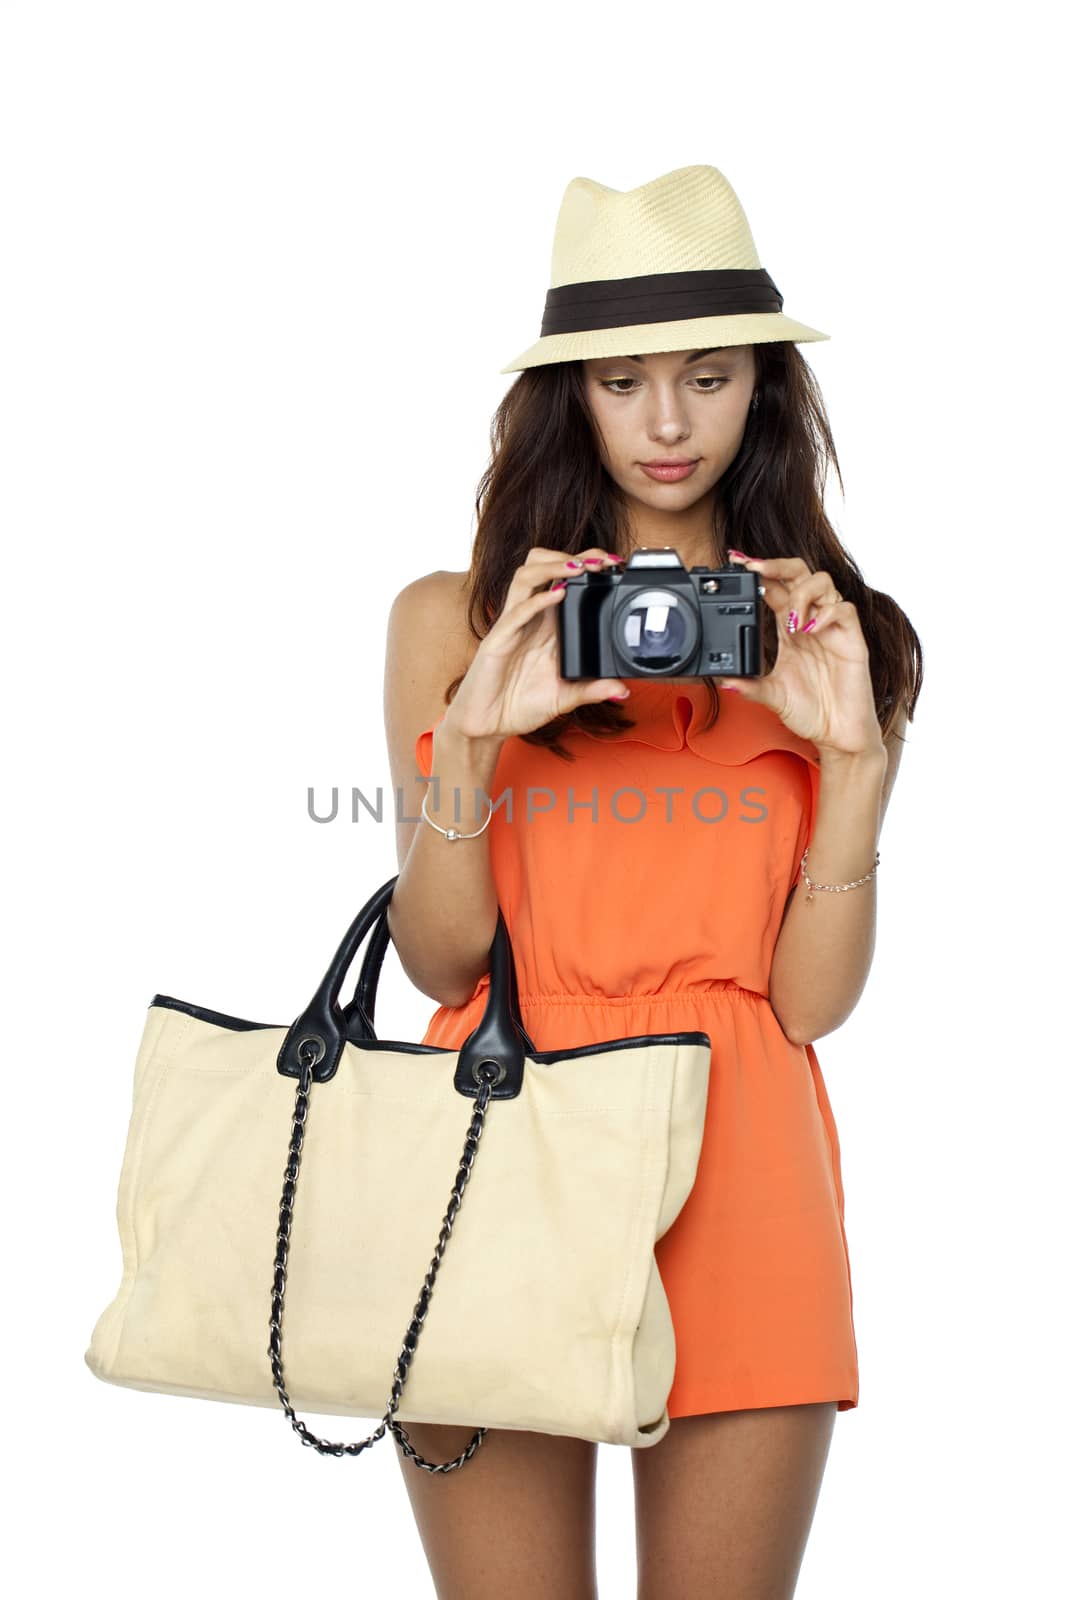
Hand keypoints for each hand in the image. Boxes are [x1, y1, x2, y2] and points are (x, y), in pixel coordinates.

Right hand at [441, 547, 630, 741]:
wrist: (487, 725)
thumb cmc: (518, 705)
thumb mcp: (565, 698)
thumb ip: (593, 690)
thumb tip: (622, 689)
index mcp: (545, 624)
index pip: (561, 579)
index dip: (585, 564)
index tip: (613, 564)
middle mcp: (528, 618)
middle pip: (540, 565)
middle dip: (569, 555)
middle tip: (600, 560)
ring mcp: (511, 626)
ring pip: (525, 577)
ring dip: (553, 566)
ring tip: (580, 567)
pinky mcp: (498, 641)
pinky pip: (516, 613)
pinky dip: (538, 600)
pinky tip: (558, 594)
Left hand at [720, 551, 883, 760]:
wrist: (838, 734)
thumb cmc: (811, 711)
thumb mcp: (772, 697)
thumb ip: (750, 686)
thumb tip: (725, 681)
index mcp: (790, 628)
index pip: (775, 587)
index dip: (758, 572)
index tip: (736, 562)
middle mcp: (810, 622)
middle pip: (799, 573)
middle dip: (777, 565)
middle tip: (755, 569)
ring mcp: (832, 628)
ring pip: (823, 582)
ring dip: (802, 593)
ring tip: (791, 621)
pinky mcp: (852, 640)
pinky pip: (845, 610)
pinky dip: (827, 614)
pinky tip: (811, 630)